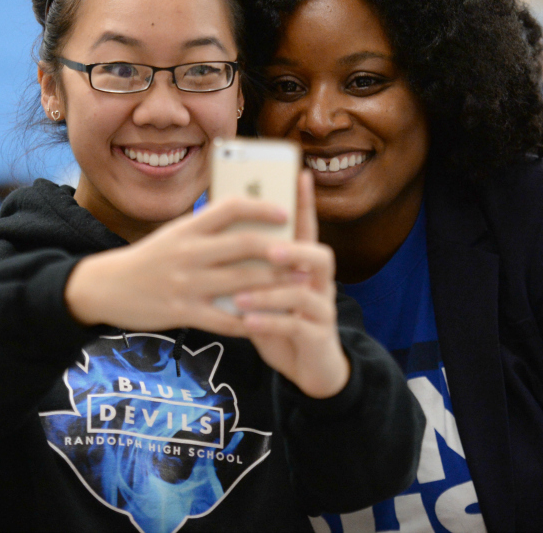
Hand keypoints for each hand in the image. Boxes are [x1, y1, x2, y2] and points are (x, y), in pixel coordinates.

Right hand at [64, 197, 293, 336]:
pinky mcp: (183, 313)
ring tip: (298, 283)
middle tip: (305, 254)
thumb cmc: (150, 257)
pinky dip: (251, 319)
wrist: (106, 288)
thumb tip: (251, 218)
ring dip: (276, 283)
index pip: (230, 207)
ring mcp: (186, 284)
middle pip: (244, 245)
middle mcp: (188, 252)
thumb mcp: (175, 234)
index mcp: (188, 228)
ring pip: (242, 282)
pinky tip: (270, 318)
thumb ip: (208, 228)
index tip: (286, 213)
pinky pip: (226, 319)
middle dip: (280, 251)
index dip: (262, 208)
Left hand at [235, 171, 350, 398]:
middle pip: (319, 256)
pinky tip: (247, 322)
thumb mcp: (267, 293)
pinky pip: (295, 326)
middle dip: (294, 250)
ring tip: (240, 297)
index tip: (300, 175)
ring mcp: (321, 309)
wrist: (309, 368)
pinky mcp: (317, 336)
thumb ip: (252, 269)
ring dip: (271, 293)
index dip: (305, 202)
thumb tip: (220, 238)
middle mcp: (318, 283)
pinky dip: (269, 322)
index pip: (306, 228)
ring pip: (303, 292)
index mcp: (304, 266)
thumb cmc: (280, 322)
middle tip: (270, 250)